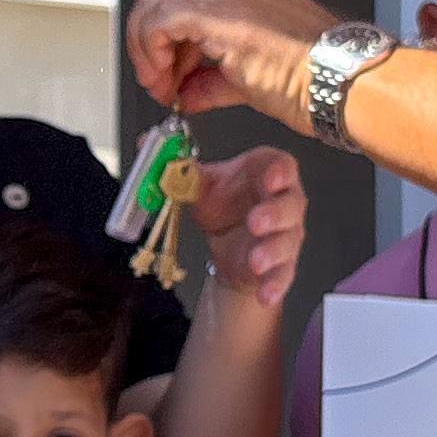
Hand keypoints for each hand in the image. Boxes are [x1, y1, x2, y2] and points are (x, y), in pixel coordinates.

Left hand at [127, 0, 342, 129]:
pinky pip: (162, 19)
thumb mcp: (251, 82)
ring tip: (163, 87)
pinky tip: (164, 78)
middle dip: (149, 45)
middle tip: (157, 82)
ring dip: (147, 50)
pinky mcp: (220, 13)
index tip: (167, 79)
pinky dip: (152, 49)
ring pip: (155, 3)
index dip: (165, 47)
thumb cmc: (318, 81)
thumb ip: (211, 83)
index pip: (184, 7)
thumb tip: (188, 94)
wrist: (344, 82)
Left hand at [183, 142, 307, 309]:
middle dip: (275, 213)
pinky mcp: (282, 264)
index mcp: (267, 173)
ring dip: (273, 250)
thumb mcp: (201, 185)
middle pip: (290, 204)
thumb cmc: (223, 205)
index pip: (282, 167)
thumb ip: (180, 168)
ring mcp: (286, 235)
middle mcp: (284, 202)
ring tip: (256, 259)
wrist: (227, 243)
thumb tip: (146, 142)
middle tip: (256, 221)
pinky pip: (283, 275)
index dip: (279, 172)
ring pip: (287, 241)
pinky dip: (275, 285)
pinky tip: (265, 294)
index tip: (270, 179)